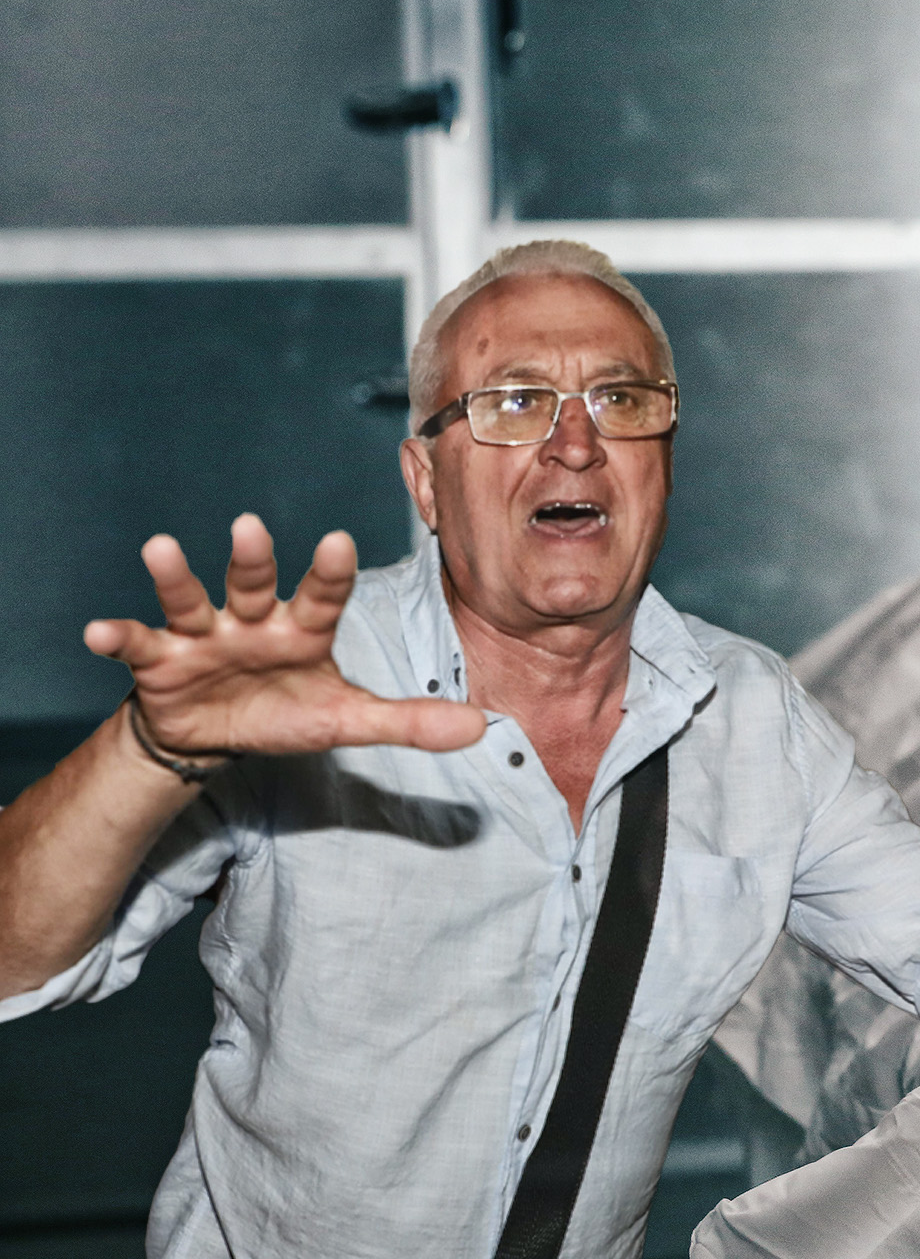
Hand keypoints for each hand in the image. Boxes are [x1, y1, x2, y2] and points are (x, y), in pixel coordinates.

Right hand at [84, 515, 487, 760]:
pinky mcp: (159, 659)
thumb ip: (410, 721)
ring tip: (160, 548)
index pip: (323, 595)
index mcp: (303, 629)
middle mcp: (253, 621)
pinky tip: (98, 631)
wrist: (218, 733)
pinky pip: (136, 643)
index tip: (339, 539)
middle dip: (252, 559)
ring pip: (190, 600)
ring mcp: (203, 636)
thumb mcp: (347, 719)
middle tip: (249, 526)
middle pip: (254, 584)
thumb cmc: (288, 710)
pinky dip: (117, 636)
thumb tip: (483, 727)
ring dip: (175, 577)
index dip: (330, 571)